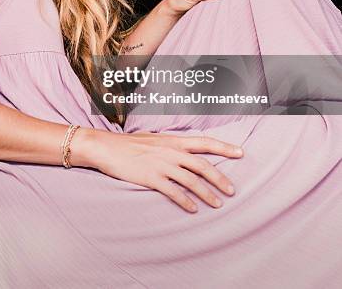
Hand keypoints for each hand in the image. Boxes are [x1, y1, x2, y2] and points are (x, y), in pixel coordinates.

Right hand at [91, 130, 243, 211]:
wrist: (106, 147)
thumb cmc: (128, 143)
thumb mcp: (152, 138)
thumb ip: (169, 145)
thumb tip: (181, 151)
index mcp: (172, 140)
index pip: (204, 142)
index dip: (224, 147)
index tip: (241, 153)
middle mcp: (170, 151)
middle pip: (203, 165)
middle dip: (220, 179)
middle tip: (232, 191)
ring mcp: (161, 164)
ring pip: (191, 180)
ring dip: (207, 194)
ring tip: (218, 204)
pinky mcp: (151, 177)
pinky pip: (173, 192)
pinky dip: (185, 201)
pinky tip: (193, 209)